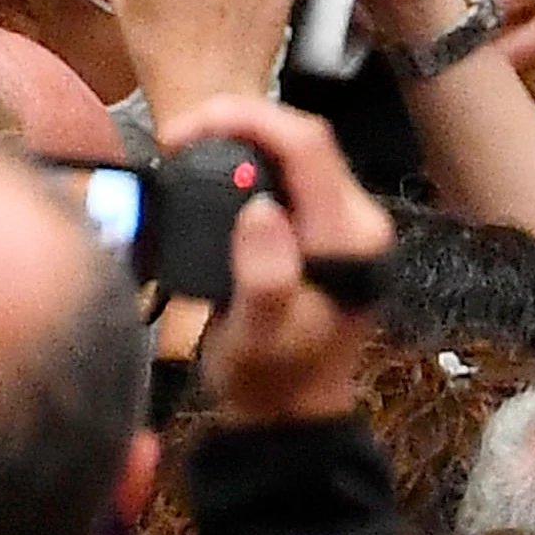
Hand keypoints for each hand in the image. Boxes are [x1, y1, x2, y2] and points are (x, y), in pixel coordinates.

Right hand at [166, 97, 392, 425]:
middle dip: (238, 124)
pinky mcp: (324, 232)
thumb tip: (260, 210)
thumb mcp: (259, 335)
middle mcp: (358, 223)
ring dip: (241, 142)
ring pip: (295, 154)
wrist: (289, 416)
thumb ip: (265, 276)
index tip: (184, 130)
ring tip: (186, 153)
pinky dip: (247, 166)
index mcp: (350, 238)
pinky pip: (289, 178)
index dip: (247, 118)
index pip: (308, 144)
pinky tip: (211, 177)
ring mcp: (344, 226)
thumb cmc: (270, 379)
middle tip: (175, 141)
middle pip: (303, 140)